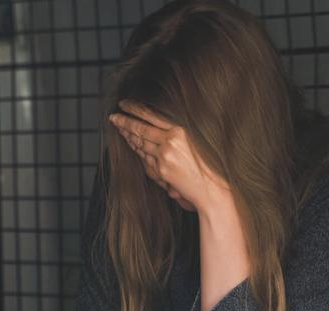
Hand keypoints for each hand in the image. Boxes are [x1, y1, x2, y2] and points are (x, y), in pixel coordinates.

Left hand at [108, 99, 230, 214]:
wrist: (214, 188)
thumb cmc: (209, 163)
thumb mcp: (196, 140)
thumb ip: (178, 131)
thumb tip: (160, 124)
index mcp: (181, 128)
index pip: (151, 115)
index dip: (134, 109)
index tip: (123, 104)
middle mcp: (171, 140)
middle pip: (141, 129)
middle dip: (124, 122)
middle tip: (113, 117)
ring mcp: (165, 155)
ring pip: (140, 144)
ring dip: (128, 136)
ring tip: (119, 129)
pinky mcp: (162, 170)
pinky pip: (145, 158)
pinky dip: (137, 151)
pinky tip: (131, 145)